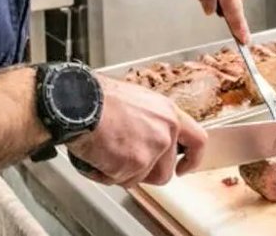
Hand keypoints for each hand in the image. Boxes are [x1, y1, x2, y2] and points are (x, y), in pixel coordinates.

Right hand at [68, 76, 206, 187]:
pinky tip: (94, 155)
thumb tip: (142, 136)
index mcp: (167, 113)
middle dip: (144, 172)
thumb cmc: (96, 96)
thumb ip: (147, 121)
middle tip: (123, 161)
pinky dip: (104, 173)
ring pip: (142, 179)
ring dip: (123, 173)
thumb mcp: (132, 100)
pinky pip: (120, 179)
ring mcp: (153, 150)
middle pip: (165, 170)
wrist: (78, 101)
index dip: (192, 159)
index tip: (183, 168)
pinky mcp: (136, 164)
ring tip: (104, 153)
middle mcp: (166, 132)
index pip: (197, 141)